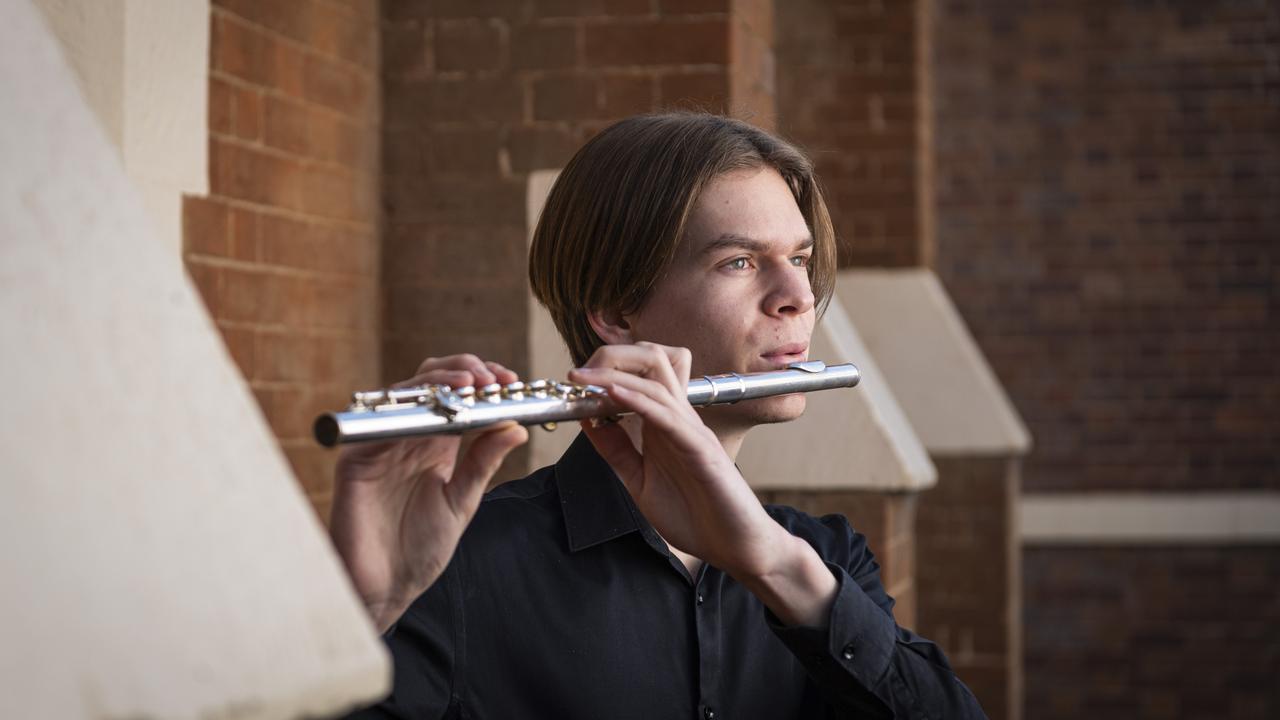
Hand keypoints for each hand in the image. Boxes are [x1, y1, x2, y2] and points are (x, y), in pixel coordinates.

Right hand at [329, 354, 527, 632]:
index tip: (510, 380)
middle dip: (463, 369)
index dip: (482, 378)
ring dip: (438, 380)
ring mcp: (381, 445)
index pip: (456, 393)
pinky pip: (375, 423)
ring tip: (470, 384)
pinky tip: (430, 409)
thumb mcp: (462, 500)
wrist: (387, 588)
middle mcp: (407, 436)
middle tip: (490, 379)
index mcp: (435, 443)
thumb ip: (484, 461)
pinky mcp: (357, 460)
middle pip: (430, 380)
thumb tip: (517, 426)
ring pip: (404, 392)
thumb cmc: (421, 548)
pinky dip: (403, 409)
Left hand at [568, 342, 787, 577]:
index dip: (604, 368)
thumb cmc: (694, 514)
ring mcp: (692, 431)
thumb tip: (587, 421)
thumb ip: (616, 451)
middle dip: (610, 358)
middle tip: (575, 373)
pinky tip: (613, 395)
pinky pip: (667, 416)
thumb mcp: (639, 481)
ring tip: (581, 377)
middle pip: (650, 362)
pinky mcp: (701, 450)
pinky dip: (638, 401)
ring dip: (614, 375)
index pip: (638, 375)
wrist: (734, 546)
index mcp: (664, 423)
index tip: (570, 380)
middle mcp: (679, 418)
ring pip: (656, 382)